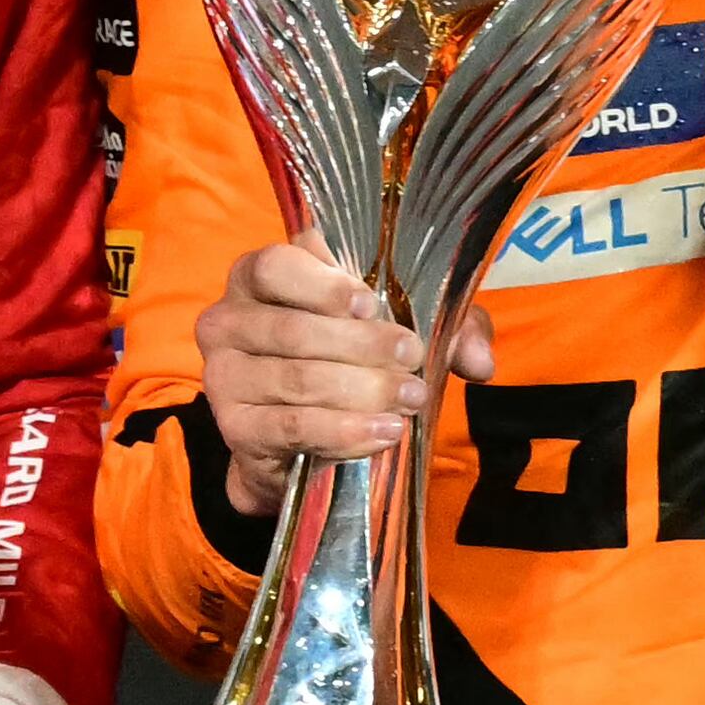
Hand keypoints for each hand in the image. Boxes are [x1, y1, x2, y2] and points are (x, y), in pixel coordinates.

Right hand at [193, 241, 493, 521]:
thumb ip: (446, 329)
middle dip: (363, 346)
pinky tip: (384, 433)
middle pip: (292, 329)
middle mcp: (227, 320)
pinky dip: (343, 431)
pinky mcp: (235, 429)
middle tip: (412, 358)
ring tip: (409, 398)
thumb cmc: (347, 359)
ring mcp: (223, 377)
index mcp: (259, 277)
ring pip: (297, 380)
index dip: (324, 284)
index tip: (371, 303)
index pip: (277, 265)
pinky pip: (293, 427)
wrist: (302, 439)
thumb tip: (481, 361)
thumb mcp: (401, 330)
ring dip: (362, 391)